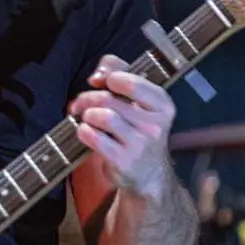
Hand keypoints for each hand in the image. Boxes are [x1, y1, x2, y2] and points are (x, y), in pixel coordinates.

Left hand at [68, 54, 175, 200]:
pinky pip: (95, 137)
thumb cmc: (138, 128)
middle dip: (88, 98)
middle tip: (81, 103)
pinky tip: (86, 132)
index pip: (131, 82)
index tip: (102, 83)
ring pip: (103, 116)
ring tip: (87, 118)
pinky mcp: (123, 160)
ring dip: (87, 115)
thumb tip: (97, 76)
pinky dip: (84, 131)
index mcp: (162, 104)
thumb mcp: (138, 98)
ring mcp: (140, 144)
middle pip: (109, 99)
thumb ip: (118, 72)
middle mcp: (155, 124)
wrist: (148, 173)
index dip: (110, 78)